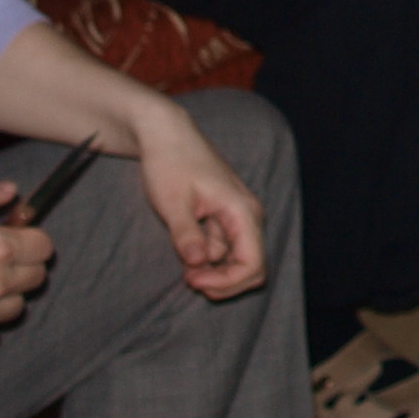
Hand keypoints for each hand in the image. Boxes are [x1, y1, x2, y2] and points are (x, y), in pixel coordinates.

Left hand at [130, 101, 265, 298]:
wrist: (166, 135)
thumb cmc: (170, 164)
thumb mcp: (172, 202)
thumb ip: (186, 234)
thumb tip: (197, 263)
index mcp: (242, 211)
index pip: (252, 265)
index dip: (225, 282)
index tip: (191, 278)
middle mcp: (248, 215)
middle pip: (252, 268)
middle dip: (223, 281)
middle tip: (188, 278)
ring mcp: (238, 216)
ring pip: (238, 260)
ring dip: (213, 269)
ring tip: (182, 260)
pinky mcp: (226, 217)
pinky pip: (225, 248)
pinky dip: (208, 256)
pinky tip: (185, 246)